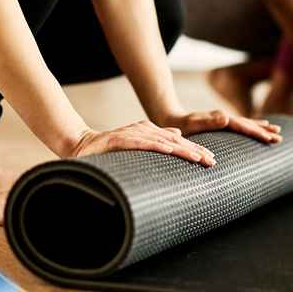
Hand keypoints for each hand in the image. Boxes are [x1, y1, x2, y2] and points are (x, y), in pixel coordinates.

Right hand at [72, 121, 216, 166]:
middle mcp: (143, 130)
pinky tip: (169, 151)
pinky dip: (155, 146)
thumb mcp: (137, 145)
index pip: (177, 141)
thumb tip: (177, 134)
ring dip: (181, 150)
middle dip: (195, 150)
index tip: (211, 159)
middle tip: (211, 161)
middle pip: (174, 140)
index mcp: (149, 132)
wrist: (81, 145)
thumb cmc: (110, 150)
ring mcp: (131, 133)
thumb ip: (156, 139)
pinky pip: (140, 143)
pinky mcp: (118, 139)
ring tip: (197, 158)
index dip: (195, 149)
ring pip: (161, 141)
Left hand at [158, 110, 282, 142]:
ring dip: (262, 127)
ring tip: (277, 131)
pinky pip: (242, 126)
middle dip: (265, 130)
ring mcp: (224, 119)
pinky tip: (259, 128)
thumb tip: (226, 118)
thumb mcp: (192, 125)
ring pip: (248, 123)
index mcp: (221, 118)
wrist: (172, 120)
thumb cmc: (180, 126)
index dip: (257, 132)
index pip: (243, 126)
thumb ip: (208, 122)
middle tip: (280, 137)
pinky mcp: (222, 123)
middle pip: (249, 123)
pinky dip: (253, 126)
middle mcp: (225, 117)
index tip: (269, 138)